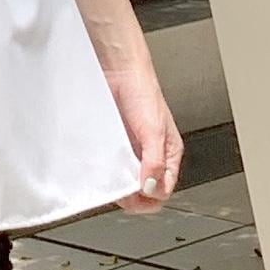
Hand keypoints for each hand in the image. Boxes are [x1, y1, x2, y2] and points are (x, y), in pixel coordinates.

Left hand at [106, 63, 183, 213]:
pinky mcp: (114, 147)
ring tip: (110, 182)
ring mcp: (131, 152)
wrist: (117, 71)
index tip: (136, 196)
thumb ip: (155, 161)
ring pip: (127, 182)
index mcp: (169, 154)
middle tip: (120, 193)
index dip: (150, 198)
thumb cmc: (142, 92)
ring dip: (118, 187)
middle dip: (133, 197)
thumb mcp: (154, 131)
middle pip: (144, 191)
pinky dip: (106, 174)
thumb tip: (152, 188)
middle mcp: (151, 156)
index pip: (164, 190)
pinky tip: (101, 171)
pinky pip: (111, 169)